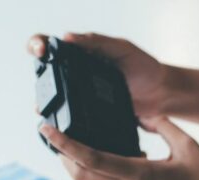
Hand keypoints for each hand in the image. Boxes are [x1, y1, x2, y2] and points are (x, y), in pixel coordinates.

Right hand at [27, 32, 168, 118]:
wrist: (161, 94)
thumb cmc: (143, 66)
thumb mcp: (121, 49)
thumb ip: (97, 42)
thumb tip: (68, 37)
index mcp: (80, 52)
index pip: (49, 44)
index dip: (38, 45)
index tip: (42, 52)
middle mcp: (76, 72)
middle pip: (45, 73)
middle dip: (38, 78)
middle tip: (42, 83)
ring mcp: (81, 93)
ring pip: (54, 97)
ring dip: (45, 102)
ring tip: (43, 108)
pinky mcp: (89, 112)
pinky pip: (71, 115)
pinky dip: (62, 119)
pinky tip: (60, 123)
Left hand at [39, 117, 198, 179]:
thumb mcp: (189, 147)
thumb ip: (163, 125)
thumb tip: (144, 112)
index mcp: (139, 176)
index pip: (90, 159)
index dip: (63, 143)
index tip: (46, 129)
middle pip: (79, 175)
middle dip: (61, 155)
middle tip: (53, 134)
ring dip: (79, 165)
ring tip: (75, 143)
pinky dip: (100, 174)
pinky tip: (107, 159)